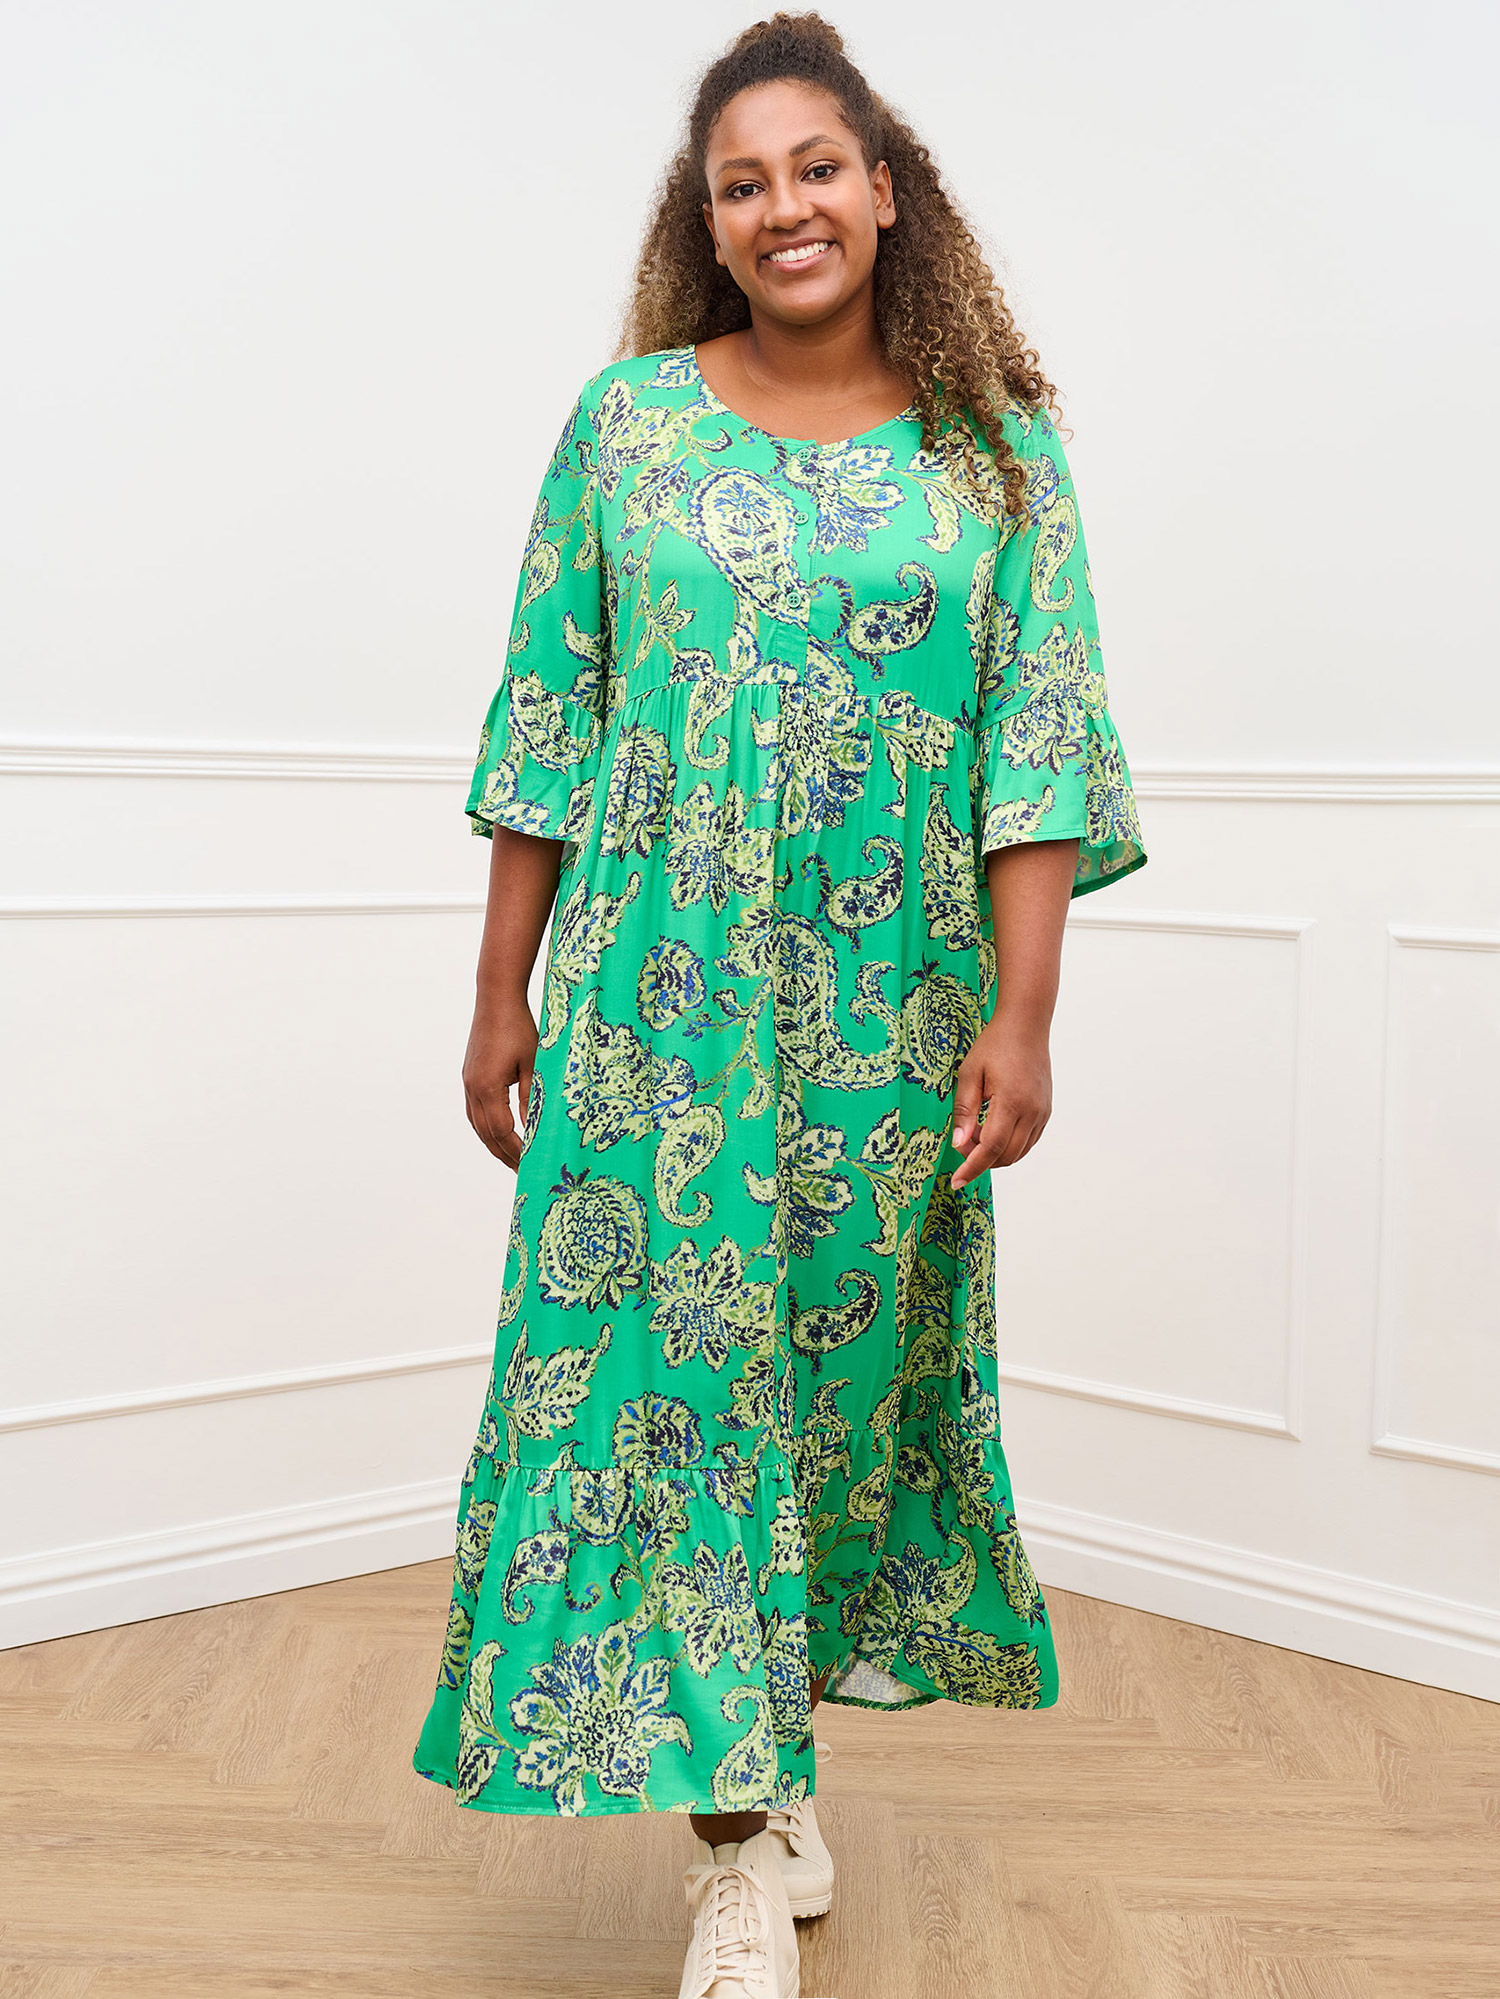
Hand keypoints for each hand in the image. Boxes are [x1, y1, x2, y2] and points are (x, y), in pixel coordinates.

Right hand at [462, 995, 538, 1169]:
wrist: (496, 999)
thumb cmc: (519, 1027)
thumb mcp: (534, 1064)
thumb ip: (533, 1097)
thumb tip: (535, 1129)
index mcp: (487, 1086)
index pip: (501, 1131)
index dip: (516, 1150)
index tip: (531, 1164)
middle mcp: (472, 1087)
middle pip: (486, 1133)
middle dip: (504, 1154)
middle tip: (521, 1172)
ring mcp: (468, 1082)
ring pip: (477, 1124)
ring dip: (493, 1144)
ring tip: (511, 1159)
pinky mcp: (469, 1076)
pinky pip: (474, 1111)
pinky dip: (486, 1128)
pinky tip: (498, 1134)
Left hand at [949, 1013, 1052, 1187]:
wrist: (1026, 1026)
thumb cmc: (994, 1046)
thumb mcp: (969, 1074)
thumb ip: (964, 1111)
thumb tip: (959, 1144)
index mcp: (1011, 1101)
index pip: (990, 1147)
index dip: (972, 1167)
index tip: (957, 1182)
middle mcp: (1032, 1111)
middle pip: (1005, 1155)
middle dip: (981, 1159)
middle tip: (963, 1140)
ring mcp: (1042, 1113)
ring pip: (1018, 1152)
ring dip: (995, 1153)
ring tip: (977, 1131)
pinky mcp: (1046, 1112)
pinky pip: (1028, 1141)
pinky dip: (1009, 1145)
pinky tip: (993, 1128)